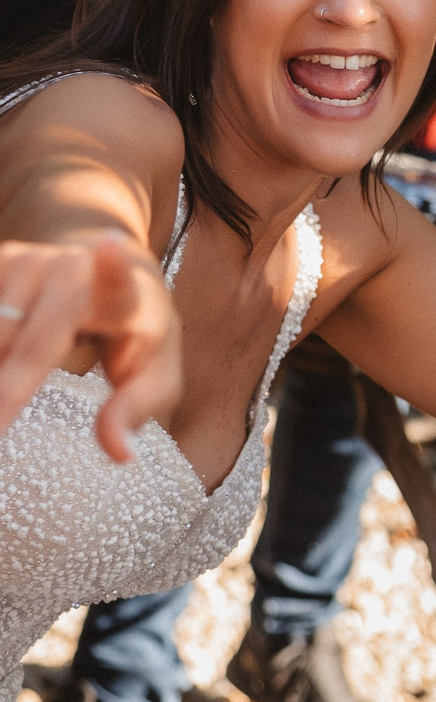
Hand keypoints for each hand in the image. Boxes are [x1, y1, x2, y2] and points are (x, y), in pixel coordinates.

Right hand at [0, 237, 180, 463]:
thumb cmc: (136, 331)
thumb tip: (120, 455)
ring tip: (3, 416)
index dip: (113, 268)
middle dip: (7, 390)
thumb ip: (136, 408)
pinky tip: (1, 377)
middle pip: (31, 340)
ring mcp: (28, 261)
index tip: (109, 246)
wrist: (106, 262)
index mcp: (124, 294)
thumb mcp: (154, 369)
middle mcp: (72, 268)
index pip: (119, 283)